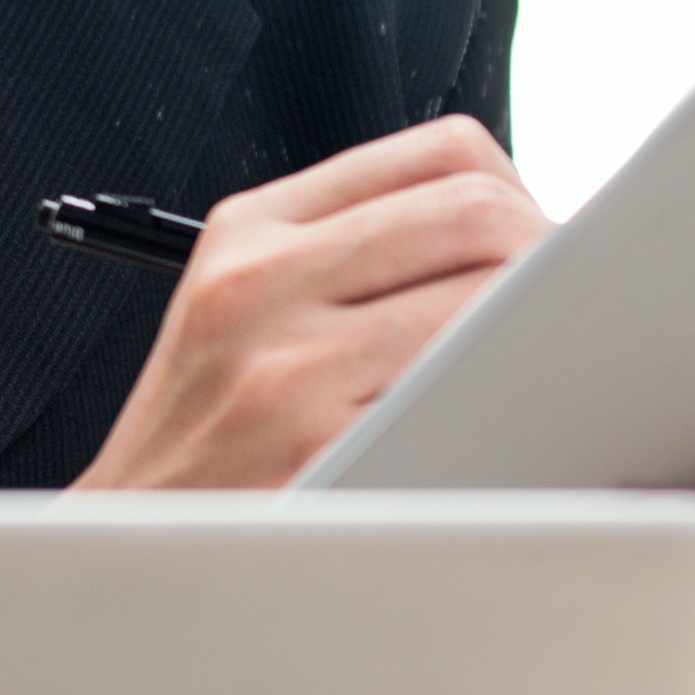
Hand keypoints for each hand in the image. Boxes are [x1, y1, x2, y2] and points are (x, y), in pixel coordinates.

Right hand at [67, 115, 543, 492]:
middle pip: (479, 214)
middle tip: (564, 317)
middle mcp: (261, 282)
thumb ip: (352, 251)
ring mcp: (288, 367)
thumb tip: (514, 237)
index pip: (442, 151)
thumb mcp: (241, 305)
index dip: (520, 193)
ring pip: (486, 304)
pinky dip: (503, 411)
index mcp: (252, 230)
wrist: (131, 543)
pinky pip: (461, 402)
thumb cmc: (206, 432)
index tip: (535, 247)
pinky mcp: (320, 451)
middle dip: (550, 261)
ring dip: (541, 339)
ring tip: (540, 373)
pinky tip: (496, 431)